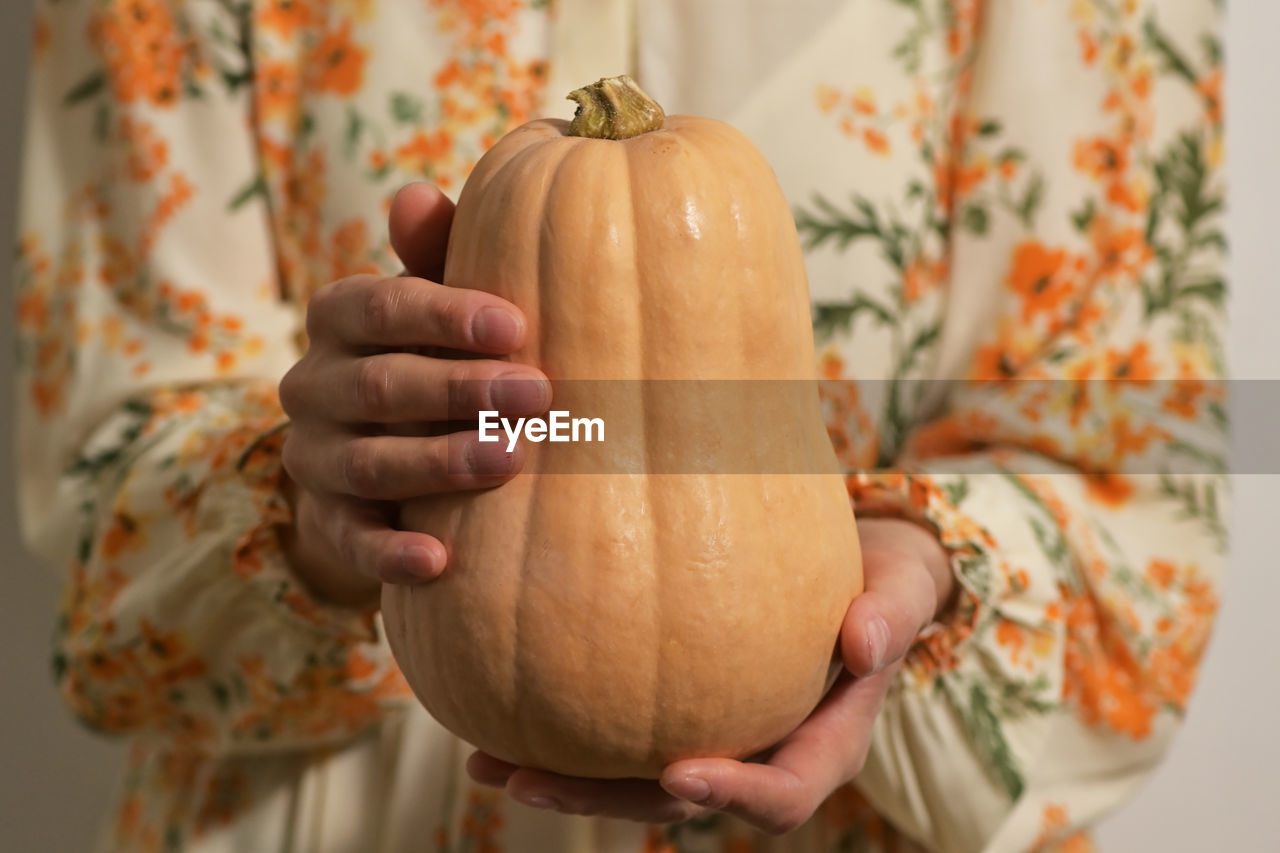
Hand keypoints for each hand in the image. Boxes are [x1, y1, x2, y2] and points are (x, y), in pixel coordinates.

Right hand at [277, 183, 549, 607]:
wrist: (384, 457)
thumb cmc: (432, 355)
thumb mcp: (435, 305)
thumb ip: (435, 256)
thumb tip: (415, 195)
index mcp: (339, 318)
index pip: (381, 306)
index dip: (446, 315)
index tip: (516, 325)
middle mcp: (313, 385)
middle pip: (381, 385)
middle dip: (461, 389)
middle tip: (539, 394)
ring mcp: (314, 458)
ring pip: (370, 462)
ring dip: (440, 461)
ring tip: (511, 460)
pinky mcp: (327, 523)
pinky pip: (352, 542)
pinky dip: (391, 551)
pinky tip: (441, 559)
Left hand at [466, 516, 953, 833]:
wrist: (859, 570)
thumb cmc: (883, 580)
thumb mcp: (900, 586)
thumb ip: (890, 611)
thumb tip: (863, 643)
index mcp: (823, 744)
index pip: (783, 794)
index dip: (733, 796)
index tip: (679, 773)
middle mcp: (761, 753)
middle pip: (679, 800)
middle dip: (605, 800)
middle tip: (530, 780)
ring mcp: (714, 735)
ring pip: (634, 775)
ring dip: (563, 775)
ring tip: (487, 761)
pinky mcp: (676, 706)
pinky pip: (619, 727)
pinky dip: (562, 723)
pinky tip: (500, 704)